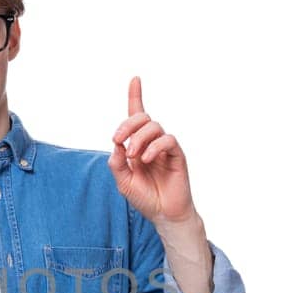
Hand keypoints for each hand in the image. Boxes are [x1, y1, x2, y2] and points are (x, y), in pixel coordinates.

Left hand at [107, 76, 196, 224]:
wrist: (163, 214)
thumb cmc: (144, 197)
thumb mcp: (122, 181)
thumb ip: (116, 162)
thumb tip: (117, 143)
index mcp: (136, 144)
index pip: (136, 115)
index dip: (135, 96)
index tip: (135, 78)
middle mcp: (151, 142)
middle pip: (142, 117)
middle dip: (127, 124)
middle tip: (118, 140)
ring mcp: (164, 147)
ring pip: (153, 126)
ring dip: (138, 138)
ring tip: (133, 155)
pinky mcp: (177, 155)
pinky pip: (168, 140)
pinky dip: (154, 147)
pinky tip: (146, 159)